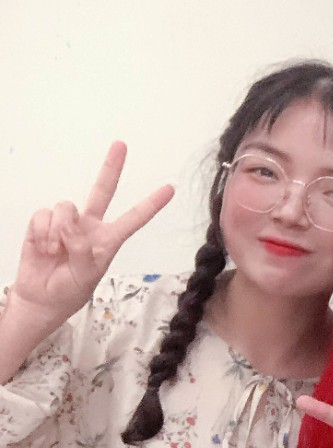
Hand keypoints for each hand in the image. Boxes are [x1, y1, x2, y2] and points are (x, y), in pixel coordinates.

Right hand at [10, 142, 173, 330]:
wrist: (41, 297)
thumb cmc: (70, 289)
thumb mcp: (87, 274)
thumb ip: (84, 248)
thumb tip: (71, 225)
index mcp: (109, 239)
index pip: (134, 218)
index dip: (151, 204)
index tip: (170, 188)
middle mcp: (90, 225)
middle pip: (102, 190)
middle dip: (111, 167)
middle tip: (121, 145)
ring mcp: (67, 222)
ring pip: (66, 208)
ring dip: (59, 232)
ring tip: (57, 252)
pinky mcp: (44, 222)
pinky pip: (44, 215)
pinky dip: (42, 232)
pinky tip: (44, 248)